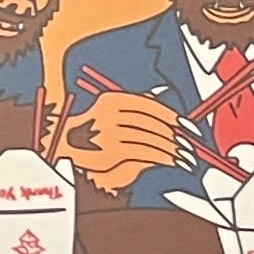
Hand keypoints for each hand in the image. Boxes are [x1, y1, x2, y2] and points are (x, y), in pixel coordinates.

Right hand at [57, 89, 184, 193]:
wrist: (62, 154)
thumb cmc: (90, 135)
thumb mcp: (110, 114)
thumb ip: (134, 103)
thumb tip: (162, 91)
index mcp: (111, 99)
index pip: (150, 107)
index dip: (173, 117)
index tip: (190, 127)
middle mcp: (109, 114)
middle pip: (153, 124)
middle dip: (176, 137)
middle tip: (191, 147)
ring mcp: (109, 134)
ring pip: (151, 140)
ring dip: (172, 150)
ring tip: (185, 158)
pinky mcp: (110, 153)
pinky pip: (145, 154)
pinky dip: (163, 159)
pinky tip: (172, 162)